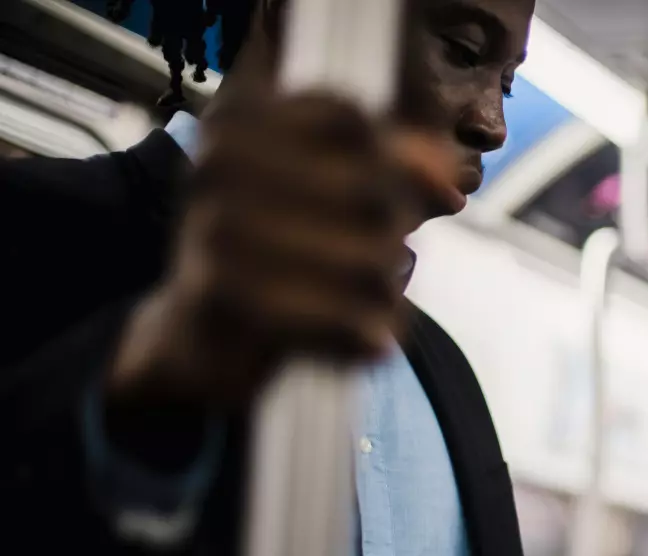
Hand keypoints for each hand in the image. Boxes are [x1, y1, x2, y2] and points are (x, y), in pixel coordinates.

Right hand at [108, 90, 460, 412]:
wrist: (197, 340)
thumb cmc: (277, 257)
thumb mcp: (333, 198)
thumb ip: (393, 171)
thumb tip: (449, 180)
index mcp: (243, 119)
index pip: (353, 120)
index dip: (405, 161)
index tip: (438, 194)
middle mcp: (220, 160)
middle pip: (372, 190)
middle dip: (392, 237)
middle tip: (379, 267)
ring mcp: (216, 225)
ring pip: (368, 259)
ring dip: (384, 297)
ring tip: (366, 310)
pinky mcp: (222, 294)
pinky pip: (337, 316)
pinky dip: (364, 337)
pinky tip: (363, 343)